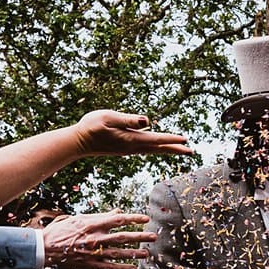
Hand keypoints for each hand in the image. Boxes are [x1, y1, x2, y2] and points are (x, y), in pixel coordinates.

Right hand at [42, 212, 157, 268]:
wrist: (45, 248)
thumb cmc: (61, 230)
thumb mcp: (79, 218)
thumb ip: (100, 216)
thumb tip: (118, 212)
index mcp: (92, 224)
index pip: (118, 220)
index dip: (134, 219)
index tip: (146, 218)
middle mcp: (96, 238)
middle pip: (123, 237)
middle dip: (140, 236)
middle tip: (154, 236)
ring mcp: (94, 253)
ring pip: (120, 253)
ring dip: (135, 253)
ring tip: (147, 253)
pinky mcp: (91, 265)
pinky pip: (111, 267)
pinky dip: (123, 268)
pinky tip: (134, 268)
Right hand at [73, 111, 191, 158]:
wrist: (77, 142)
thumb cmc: (90, 127)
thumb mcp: (108, 117)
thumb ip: (128, 119)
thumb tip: (147, 121)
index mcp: (130, 139)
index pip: (156, 139)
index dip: (171, 139)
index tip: (186, 139)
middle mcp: (132, 147)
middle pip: (158, 148)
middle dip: (175, 149)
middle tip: (191, 151)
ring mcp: (128, 149)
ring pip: (153, 149)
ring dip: (167, 149)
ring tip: (180, 149)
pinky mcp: (124, 149)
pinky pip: (145, 149)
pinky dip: (156, 148)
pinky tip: (158, 146)